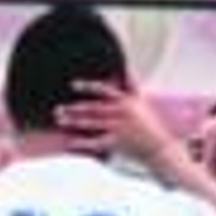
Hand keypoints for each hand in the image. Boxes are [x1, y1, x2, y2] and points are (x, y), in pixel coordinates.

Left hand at [55, 78, 174, 168]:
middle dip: (74, 108)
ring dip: (74, 121)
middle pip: (92, 108)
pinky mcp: (116, 143)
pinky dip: (82, 142)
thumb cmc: (148, 124)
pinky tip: (69, 141)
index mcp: (125, 101)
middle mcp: (120, 112)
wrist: (158, 147)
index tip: (73, 85)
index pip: (104, 90)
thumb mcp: (142, 101)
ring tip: (60, 120)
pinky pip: (95, 142)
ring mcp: (118, 128)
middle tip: (57, 108)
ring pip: (91, 123)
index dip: (88, 87)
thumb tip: (127, 68)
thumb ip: (132, 85)